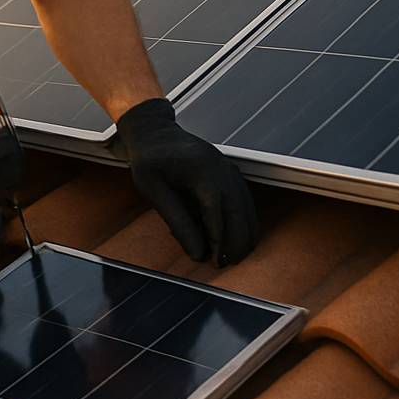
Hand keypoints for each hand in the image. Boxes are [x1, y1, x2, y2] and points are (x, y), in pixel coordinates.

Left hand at [115, 98, 259, 265]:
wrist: (155, 133)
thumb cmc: (150, 159)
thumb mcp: (154, 191)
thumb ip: (178, 221)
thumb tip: (197, 253)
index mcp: (202, 171)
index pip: (218, 212)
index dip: (220, 241)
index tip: (216, 262)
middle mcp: (222, 170)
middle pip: (240, 213)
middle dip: (235, 243)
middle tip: (223, 265)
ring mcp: (229, 171)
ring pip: (248, 210)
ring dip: (242, 236)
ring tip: (229, 258)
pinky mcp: (230, 175)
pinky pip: (245, 203)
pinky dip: (242, 223)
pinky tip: (233, 240)